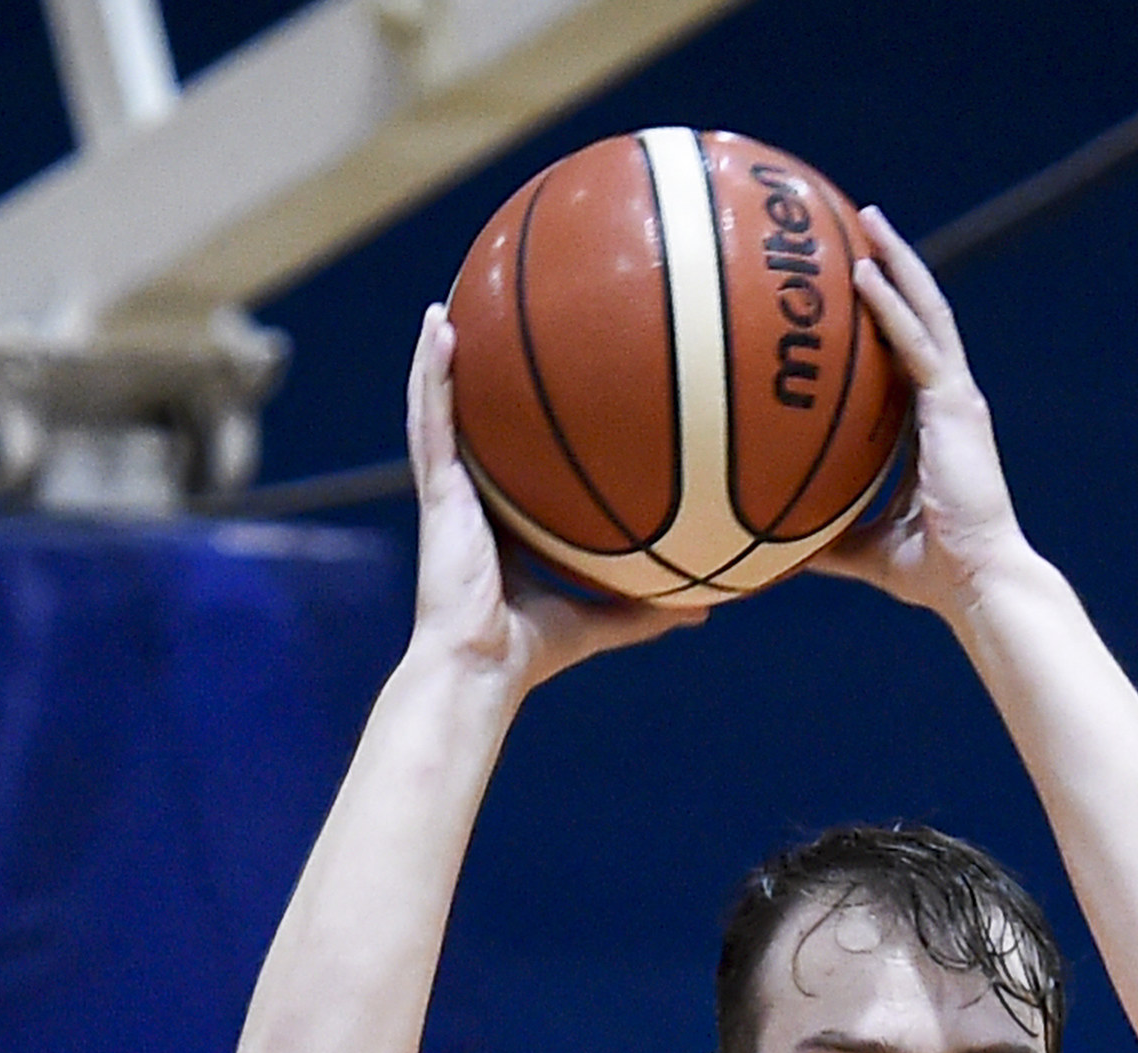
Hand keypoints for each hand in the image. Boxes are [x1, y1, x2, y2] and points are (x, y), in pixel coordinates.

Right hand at [402, 305, 687, 696]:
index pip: (509, 463)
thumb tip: (705, 608)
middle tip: (488, 322)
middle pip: (472, 424)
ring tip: (447, 302)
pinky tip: (440, 324)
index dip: (516, 425)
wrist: (480, 665)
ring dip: (440, 355)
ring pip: (438, 408)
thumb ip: (646, 609)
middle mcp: (470, 500)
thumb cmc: (527, 653)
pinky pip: (431, 416)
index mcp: (500, 524)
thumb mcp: (600, 619)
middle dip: (474, 376)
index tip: (539, 385)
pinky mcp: (436, 488)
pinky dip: (432, 370)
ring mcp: (447, 491)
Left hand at [810, 209, 1033, 613]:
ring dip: (897, 263)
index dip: (888, 316)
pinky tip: (863, 272)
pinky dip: (892, 305)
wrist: (977, 582)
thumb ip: (826, 540)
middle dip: (895, 267)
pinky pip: (918, 343)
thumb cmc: (931, 573)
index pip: (909, 356)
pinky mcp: (956, 406)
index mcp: (936, 426)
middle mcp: (951, 401)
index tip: (856, 283)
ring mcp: (957, 399)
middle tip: (862, 223)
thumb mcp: (865, 550)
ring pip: (926, 312)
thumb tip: (774, 548)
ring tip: (867, 220)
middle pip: (922, 316)